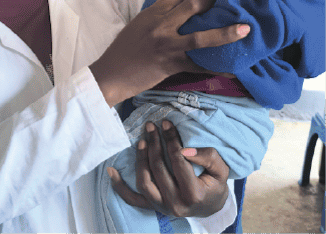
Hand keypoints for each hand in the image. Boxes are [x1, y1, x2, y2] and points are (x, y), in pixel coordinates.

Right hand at [91, 0, 249, 105]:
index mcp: (150, 14)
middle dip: (212, 4)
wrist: (111, 75)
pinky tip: (233, 71)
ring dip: (226, 32)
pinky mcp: (171, 64)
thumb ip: (155, 18)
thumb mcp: (136, 27)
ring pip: (202, 35)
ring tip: (245, 29)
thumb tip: (174, 12)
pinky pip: (200, 65)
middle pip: (192, 6)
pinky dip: (217, 69)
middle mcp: (160, 25)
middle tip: (227, 6)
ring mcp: (167, 45)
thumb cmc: (121, 52)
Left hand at [108, 120, 230, 217]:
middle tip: (150, 126)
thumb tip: (185, 149)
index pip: (178, 161)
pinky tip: (111, 171)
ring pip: (144, 182)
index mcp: (194, 194)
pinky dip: (120, 186)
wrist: (210, 207)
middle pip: (158, 169)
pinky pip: (132, 199)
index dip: (171, 140)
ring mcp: (162, 207)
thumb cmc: (215, 185)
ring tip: (141, 140)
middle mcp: (176, 204)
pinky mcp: (153, 208)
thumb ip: (208, 158)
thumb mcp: (221, 171)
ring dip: (140, 159)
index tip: (165, 123)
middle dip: (154, 144)